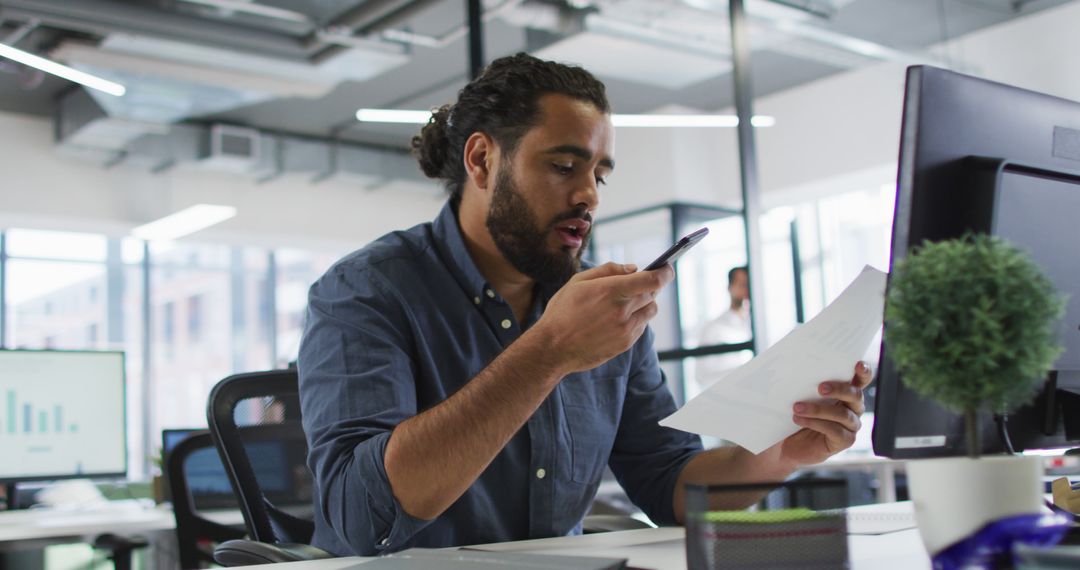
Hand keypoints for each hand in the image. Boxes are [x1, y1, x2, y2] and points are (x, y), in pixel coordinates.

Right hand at [531, 262, 673, 373]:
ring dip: (645, 302)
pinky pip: (642, 326)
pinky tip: (619, 318)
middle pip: (653, 293)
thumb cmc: (562, 311)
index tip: (667, 268)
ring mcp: (625, 329)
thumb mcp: (578, 281)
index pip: (652, 279)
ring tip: (627, 302)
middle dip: (649, 286)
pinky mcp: (626, 343)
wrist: (553, 348)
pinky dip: (637, 318)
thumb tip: (633, 268)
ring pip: (651, 310)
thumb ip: (608, 270)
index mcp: (610, 290)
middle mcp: (622, 310)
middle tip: (638, 284)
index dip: (665, 272)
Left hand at [775, 361, 873, 467]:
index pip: (861, 380)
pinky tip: (799, 420)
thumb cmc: (796, 413)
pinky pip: (835, 431)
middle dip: (839, 389)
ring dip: (818, 409)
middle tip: (820, 388)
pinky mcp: (845, 441)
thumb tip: (794, 366)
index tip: (858, 364)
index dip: (864, 372)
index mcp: (847, 392)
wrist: (788, 443)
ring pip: (843, 414)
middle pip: (855, 395)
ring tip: (797, 407)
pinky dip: (815, 423)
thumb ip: (806, 382)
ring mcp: (851, 425)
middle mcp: (854, 408)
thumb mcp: (800, 395)